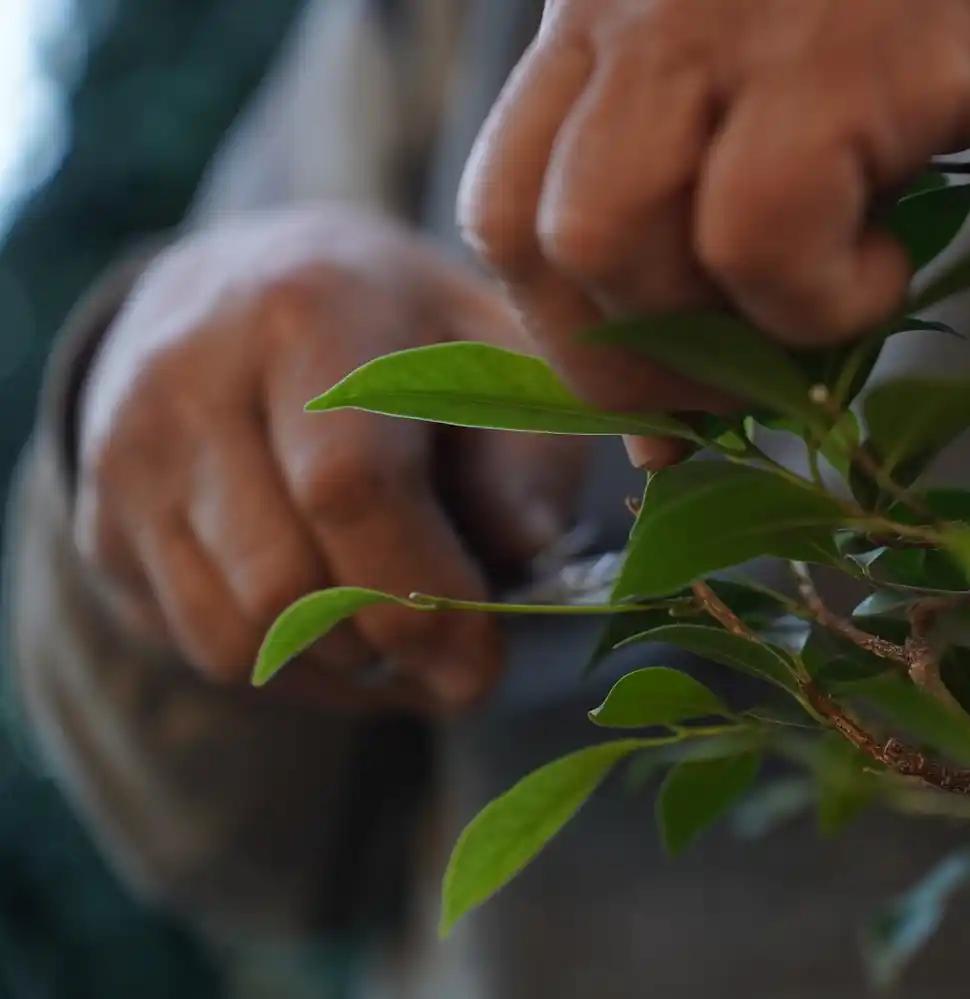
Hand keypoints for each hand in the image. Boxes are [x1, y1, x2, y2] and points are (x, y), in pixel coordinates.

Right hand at [75, 206, 589, 713]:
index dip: (424, 595)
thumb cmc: (411, 337)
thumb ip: (525, 458)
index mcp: (307, 312)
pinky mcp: (100, 524)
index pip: (348, 485)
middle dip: (388, 647)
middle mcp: (190, 378)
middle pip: (283, 585)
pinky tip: (345, 631)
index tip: (485, 659)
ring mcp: (127, 455)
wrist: (256, 285)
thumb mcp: (498, 361)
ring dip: (339, 668)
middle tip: (457, 658)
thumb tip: (525, 559)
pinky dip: (288, 669)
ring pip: (233, 638)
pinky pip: (197, 646)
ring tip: (404, 636)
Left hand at [456, 0, 969, 467]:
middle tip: (737, 393)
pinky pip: (760, 234)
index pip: (505, 195)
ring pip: (606, 234)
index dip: (564, 328)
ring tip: (821, 317)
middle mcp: (639, 2)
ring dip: (711, 336)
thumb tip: (669, 421)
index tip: (653, 405)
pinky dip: (823, 299)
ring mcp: (726, 22)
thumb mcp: (808, 91)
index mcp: (618, 7)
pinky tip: (895, 264)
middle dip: (617, 360)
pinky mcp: (842, 56)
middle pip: (524, 229)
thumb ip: (718, 208)